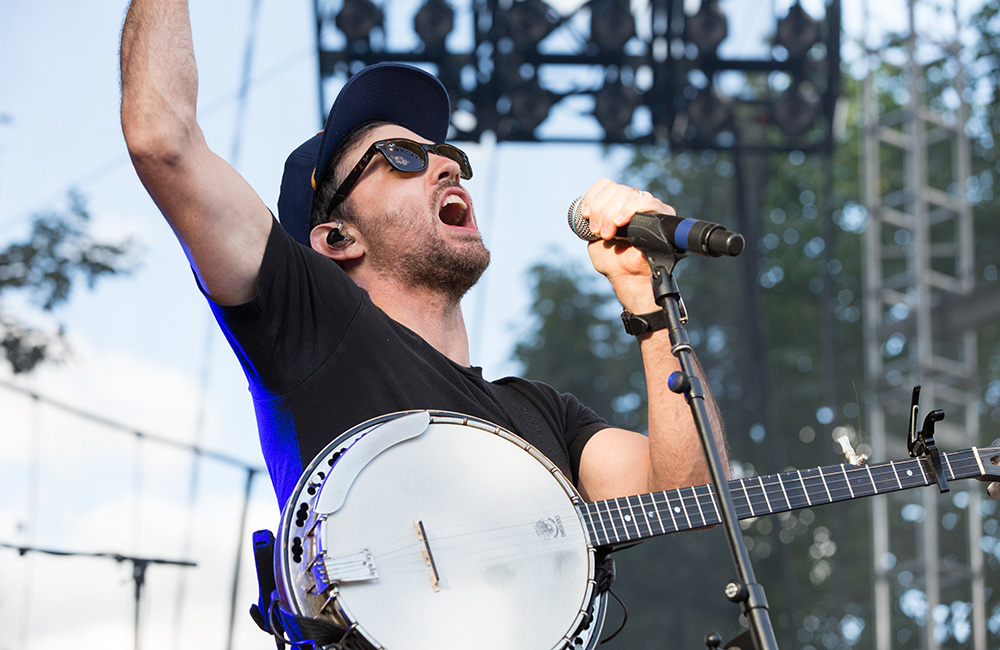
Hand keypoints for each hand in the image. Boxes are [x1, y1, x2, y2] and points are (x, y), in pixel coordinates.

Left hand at [579, 179, 675, 312]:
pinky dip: (631, 209)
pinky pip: (647, 202)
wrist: (628, 276)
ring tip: (609, 234)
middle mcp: (632, 201)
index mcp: (615, 204)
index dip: (594, 197)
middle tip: (599, 231)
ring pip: (628, 193)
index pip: (605, 185)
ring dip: (612, 213)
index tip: (586, 215)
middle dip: (602, 210)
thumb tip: (590, 208)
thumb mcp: (593, 238)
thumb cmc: (612, 260)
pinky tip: (620, 222)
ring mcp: (647, 206)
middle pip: (615, 189)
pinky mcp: (662, 213)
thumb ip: (591, 221)